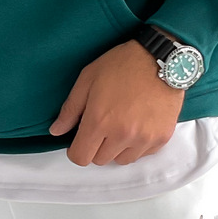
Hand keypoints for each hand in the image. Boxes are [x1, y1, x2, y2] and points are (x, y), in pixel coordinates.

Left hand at [49, 36, 184, 164]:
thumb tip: (56, 131)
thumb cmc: (122, 65)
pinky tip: (138, 124)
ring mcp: (143, 138)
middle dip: (97, 146)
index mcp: (99, 121)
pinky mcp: (161, 138)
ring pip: (121, 160)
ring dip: (117, 148)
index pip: (80, 157)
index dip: (77, 149)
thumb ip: (70, 109)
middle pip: (100, 160)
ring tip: (122, 124)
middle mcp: (121, 135)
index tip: (81, 138)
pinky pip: (142, 154)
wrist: (161, 58)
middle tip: (104, 125)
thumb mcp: (88, 80)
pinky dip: (137, 145)